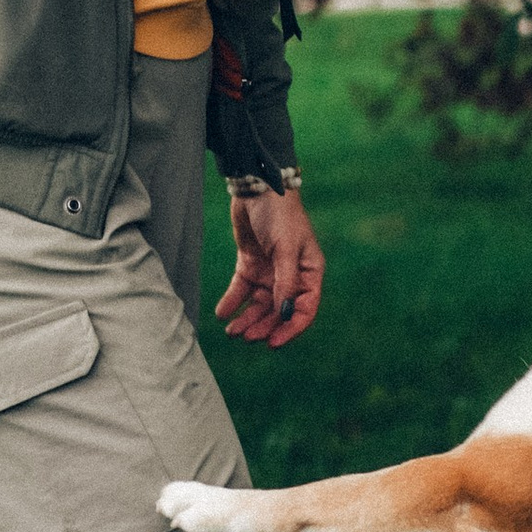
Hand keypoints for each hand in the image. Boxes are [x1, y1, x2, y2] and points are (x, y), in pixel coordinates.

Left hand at [217, 188, 324, 346]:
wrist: (257, 188)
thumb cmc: (280, 214)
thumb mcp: (286, 247)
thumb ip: (285, 281)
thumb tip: (284, 312)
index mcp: (309, 272)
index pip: (304, 309)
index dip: (290, 328)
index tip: (273, 343)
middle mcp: (291, 276)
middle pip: (278, 311)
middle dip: (263, 326)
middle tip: (245, 337)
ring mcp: (270, 272)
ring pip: (259, 305)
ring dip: (247, 319)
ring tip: (231, 331)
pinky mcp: (250, 265)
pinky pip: (242, 290)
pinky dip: (233, 302)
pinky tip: (222, 313)